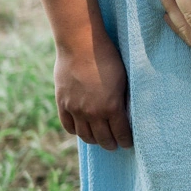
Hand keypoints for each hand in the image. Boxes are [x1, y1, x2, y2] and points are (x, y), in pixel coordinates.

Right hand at [54, 34, 132, 149]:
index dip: (126, 141)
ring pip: (84, 135)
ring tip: (100, 140)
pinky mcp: (62, 103)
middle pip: (103, 138)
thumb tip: (126, 114)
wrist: (80, 45)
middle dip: (111, 144)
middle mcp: (92, 112)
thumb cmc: (108, 58)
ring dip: (94, 140)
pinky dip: (76, 131)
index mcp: (111, 107)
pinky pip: (68, 126)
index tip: (128, 144)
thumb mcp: (123, 79)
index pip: (121, 133)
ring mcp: (75, 109)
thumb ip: (123, 99)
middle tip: (115, 145)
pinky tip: (82, 130)